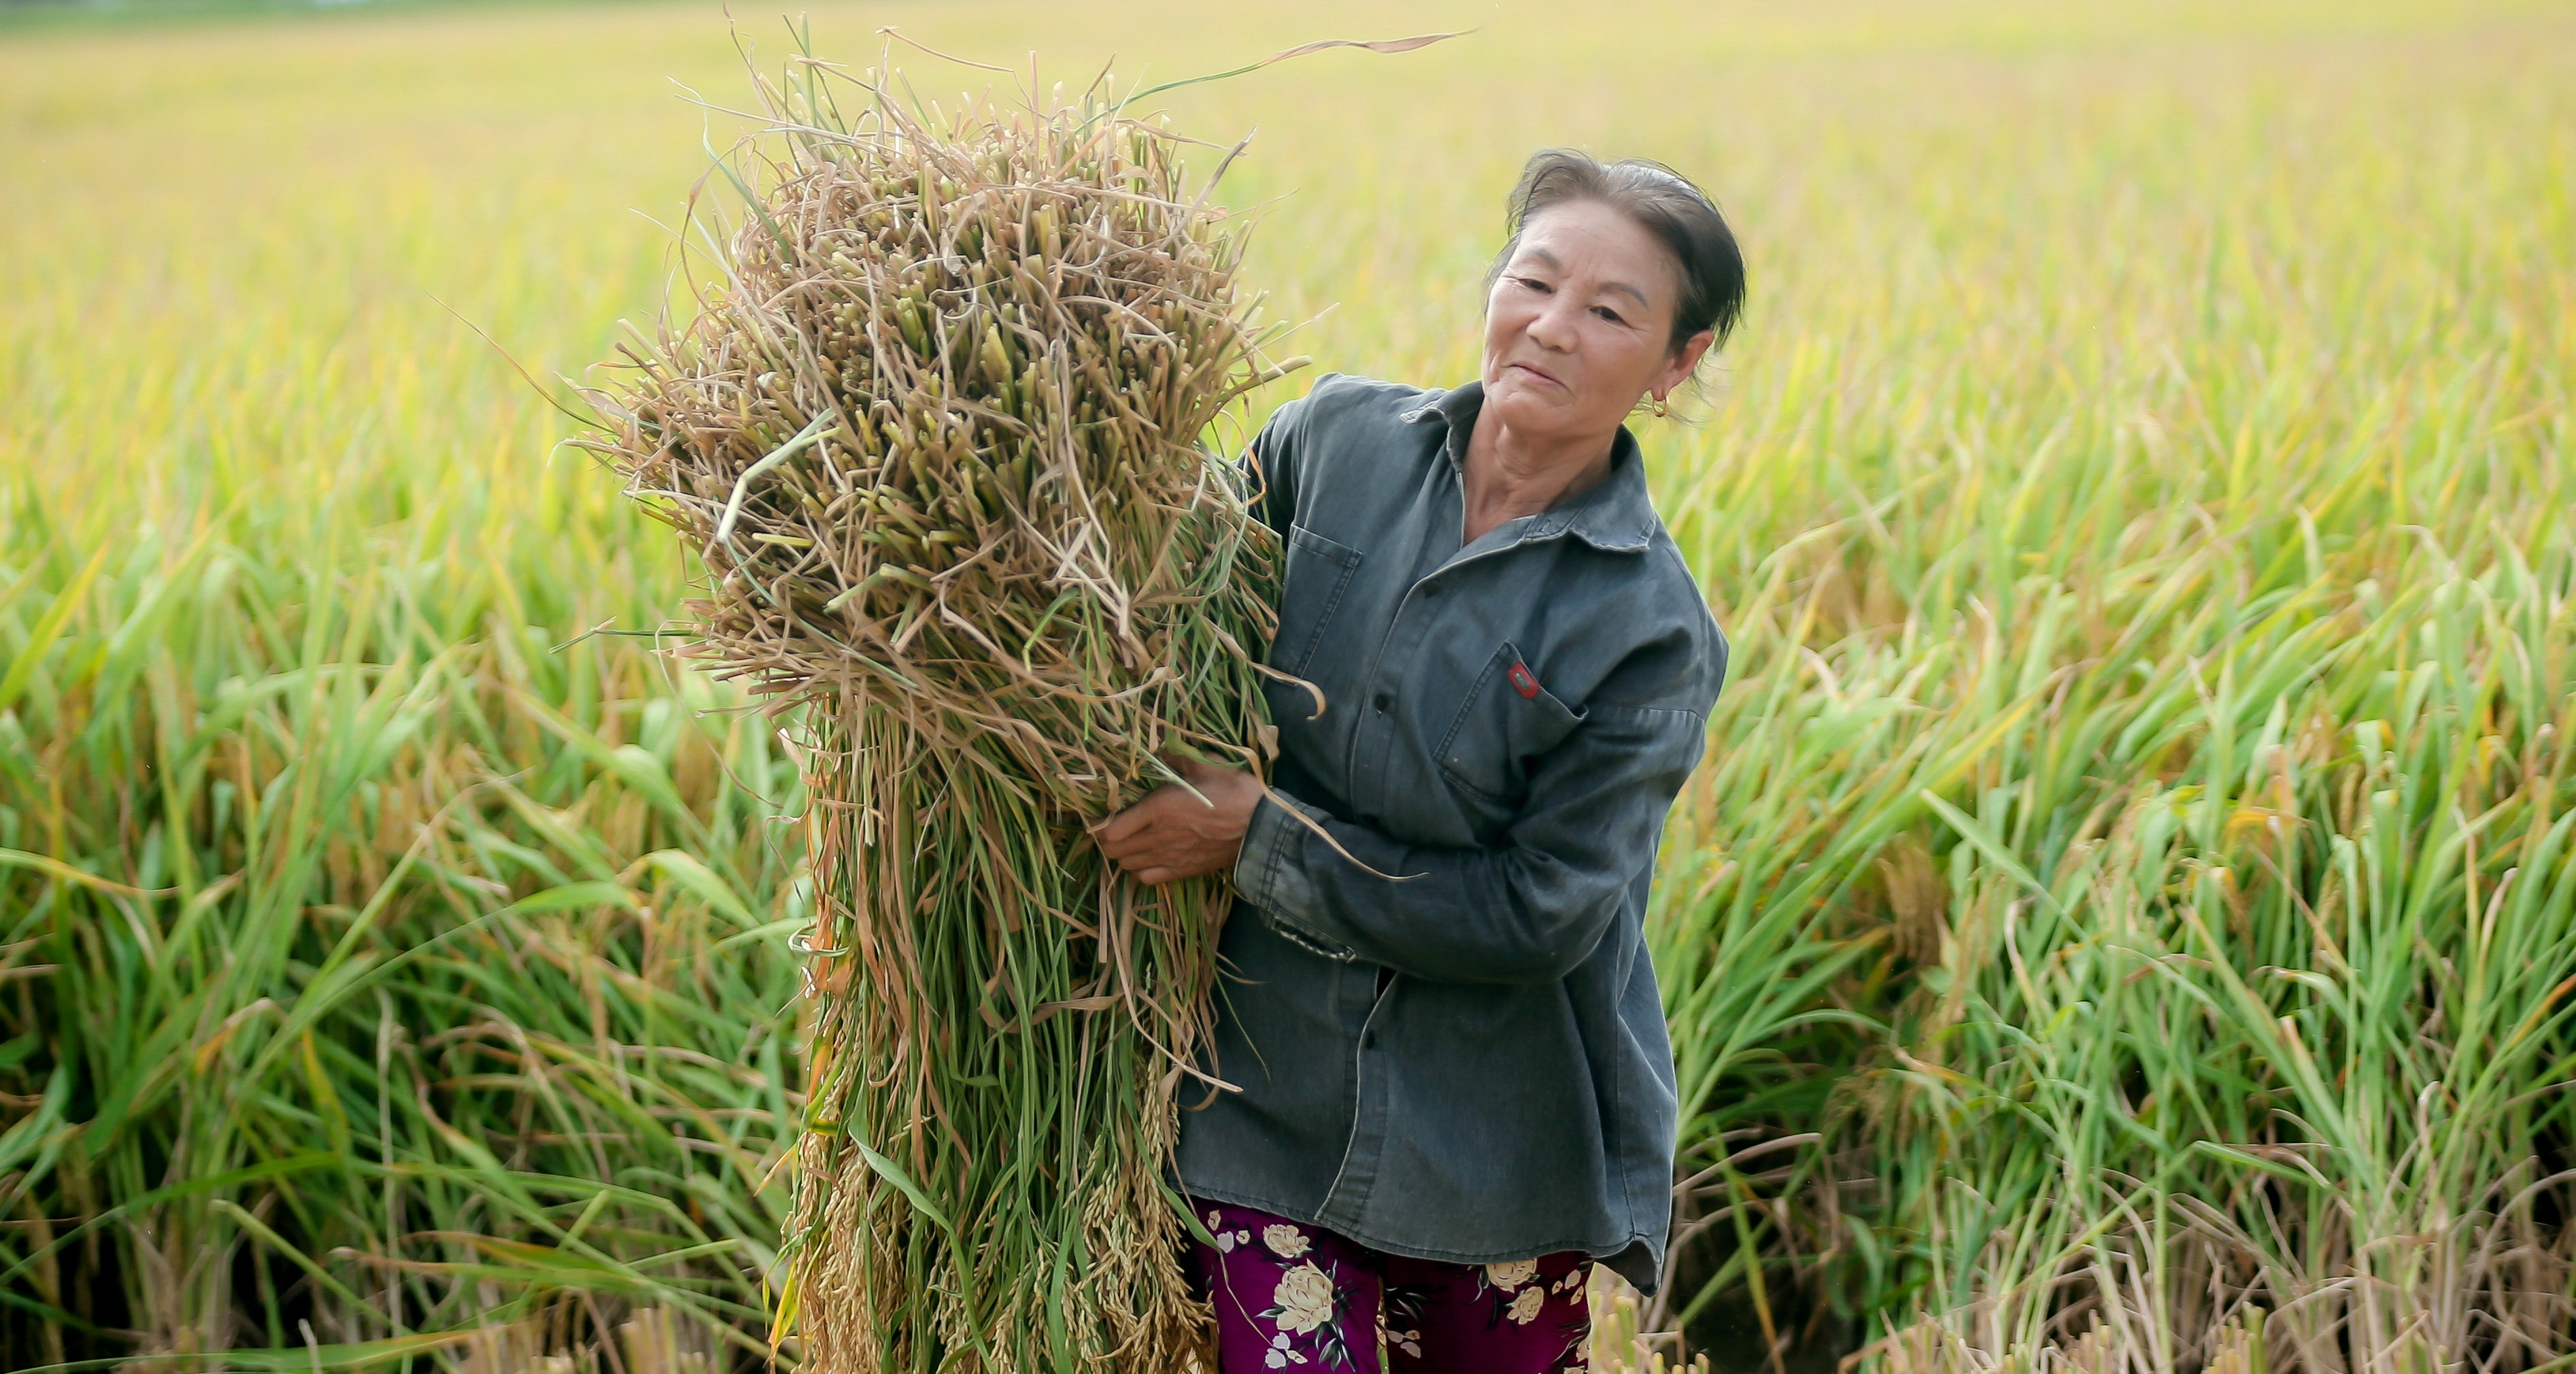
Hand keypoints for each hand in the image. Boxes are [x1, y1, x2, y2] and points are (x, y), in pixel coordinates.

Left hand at [1095, 759, 1261, 885]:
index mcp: (1159, 808)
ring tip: (1130, 843)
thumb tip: (1162, 749)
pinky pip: (1147, 879)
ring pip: (1127, 866)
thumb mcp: (1208, 765)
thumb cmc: (1235, 793)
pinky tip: (1148, 859)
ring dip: (1124, 856)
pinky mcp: (1182, 872)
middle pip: (1113, 851)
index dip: (1102, 825)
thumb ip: (1179, 758)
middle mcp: (1158, 837)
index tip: (1105, 815)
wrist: (1262, 829)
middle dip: (1108, 841)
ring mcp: (1169, 858)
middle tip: (1115, 828)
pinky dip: (1141, 871)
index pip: (1111, 829)